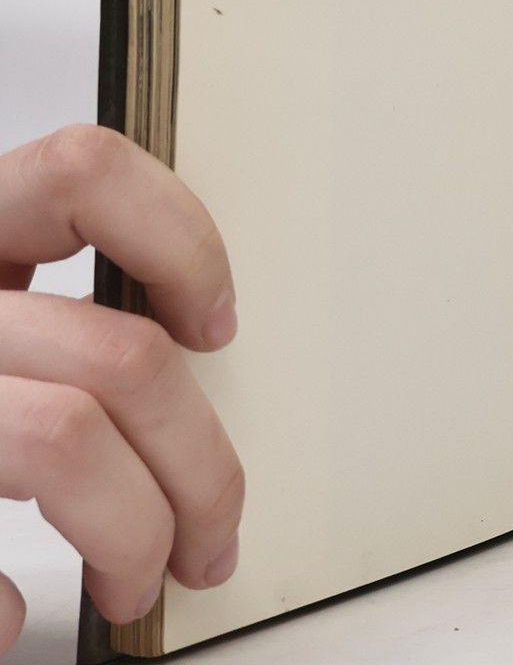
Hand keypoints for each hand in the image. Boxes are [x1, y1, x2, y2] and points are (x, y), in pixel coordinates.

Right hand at [0, 127, 243, 652]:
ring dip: (132, 532)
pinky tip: (6, 618)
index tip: (213, 327)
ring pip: (64, 438)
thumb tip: (185, 349)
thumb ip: (47, 314)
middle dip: (198, 466)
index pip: (83, 173)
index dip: (177, 241)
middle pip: (118, 355)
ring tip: (136, 581)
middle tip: (210, 534)